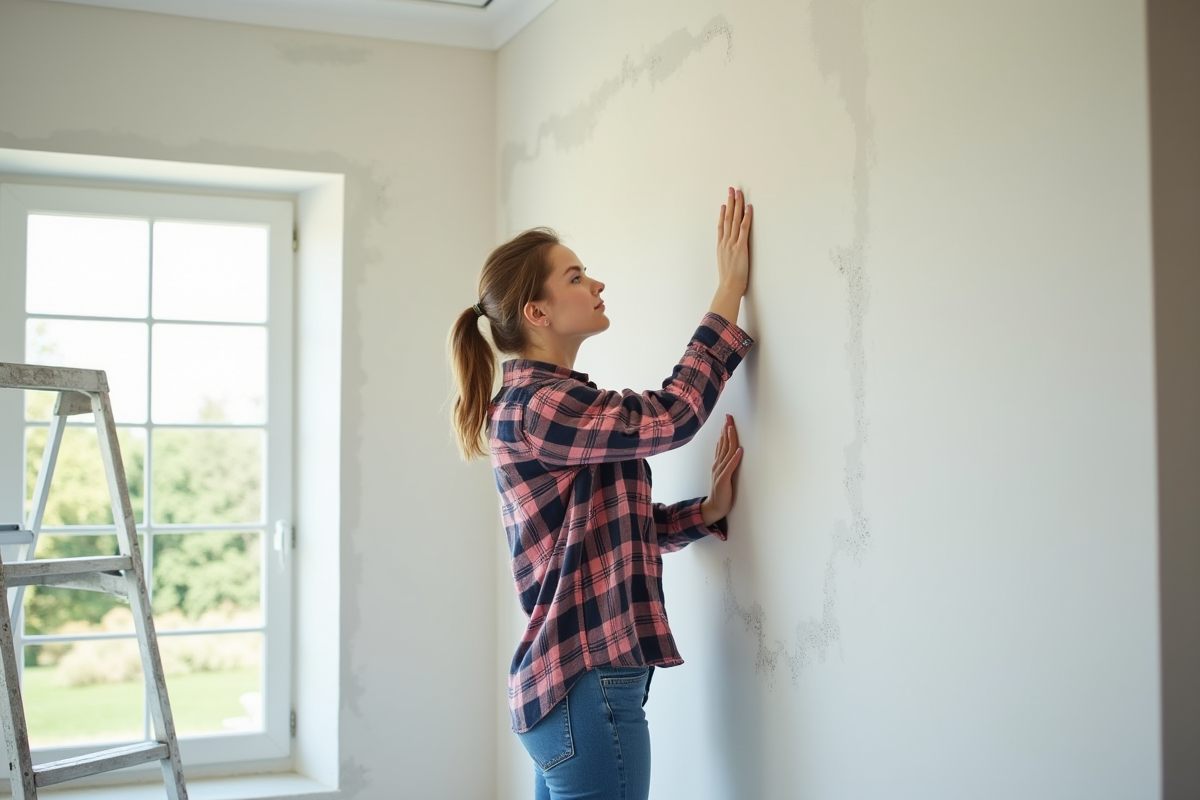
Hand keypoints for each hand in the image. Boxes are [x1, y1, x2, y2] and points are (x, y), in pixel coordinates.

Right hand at [701, 415, 743, 526]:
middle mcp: (718, 465)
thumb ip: (725, 462)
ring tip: (731, 428)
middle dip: (726, 430)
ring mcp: (720, 472)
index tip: (727, 419)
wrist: (715, 507)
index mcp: (718, 463)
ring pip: (726, 453)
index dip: (724, 431)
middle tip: (728, 417)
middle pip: (723, 444)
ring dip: (729, 440)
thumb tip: (731, 450)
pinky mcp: (723, 480)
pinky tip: (739, 450)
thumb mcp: (722, 474)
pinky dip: (735, 458)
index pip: (721, 443)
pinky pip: (730, 467)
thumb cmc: (721, 491)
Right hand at [710, 187, 752, 323]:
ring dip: (737, 205)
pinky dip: (746, 217)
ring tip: (738, 193)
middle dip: (730, 203)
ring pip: (734, 220)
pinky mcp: (740, 247)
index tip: (724, 203)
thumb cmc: (728, 280)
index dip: (723, 213)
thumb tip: (730, 253)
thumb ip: (726, 255)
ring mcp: (732, 243)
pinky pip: (744, 228)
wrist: (729, 286)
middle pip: (727, 218)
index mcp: (721, 246)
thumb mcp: (725, 265)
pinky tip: (748, 208)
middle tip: (731, 190)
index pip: (721, 225)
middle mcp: (725, 242)